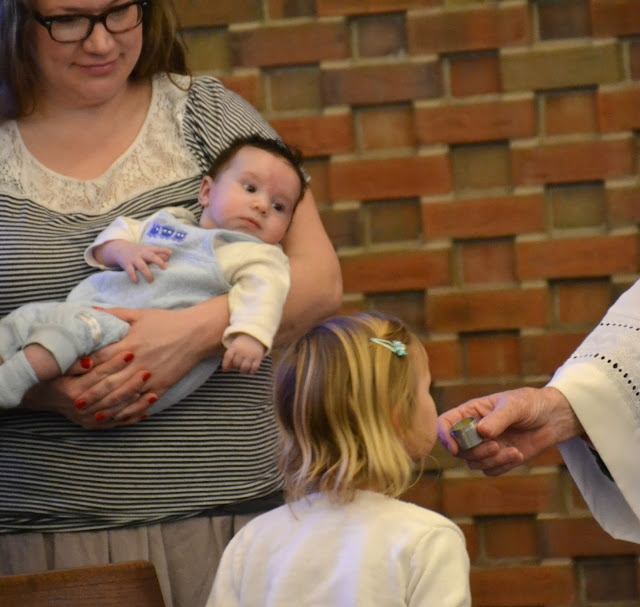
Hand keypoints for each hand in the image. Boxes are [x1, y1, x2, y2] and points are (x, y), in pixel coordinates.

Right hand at [20, 351, 152, 429]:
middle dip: (131, 383)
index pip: (99, 376)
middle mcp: (82, 408)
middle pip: (111, 394)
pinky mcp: (95, 425)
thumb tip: (90, 361)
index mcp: (73, 390)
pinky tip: (149, 409)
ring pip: (117, 411)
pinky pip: (117, 422)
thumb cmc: (53, 376)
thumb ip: (75, 363)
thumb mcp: (59, 367)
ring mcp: (89, 419)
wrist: (43, 396)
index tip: (130, 353)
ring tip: (154, 393)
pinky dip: (134, 416)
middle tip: (148, 372)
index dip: (115, 364)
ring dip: (137, 403)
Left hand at [81, 300, 227, 422]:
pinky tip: (120, 417)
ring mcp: (150, 376)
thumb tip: (91, 309)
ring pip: (123, 396)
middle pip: (108, 382)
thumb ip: (114, 314)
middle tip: (75, 403)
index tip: (70, 376)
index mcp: (129, 343)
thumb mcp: (140, 314)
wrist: (196, 333)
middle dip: (91, 394)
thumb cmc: (167, 322)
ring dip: (107, 407)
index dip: (83, 369)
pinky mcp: (162, 385)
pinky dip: (130, 412)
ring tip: (92, 415)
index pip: (101, 359)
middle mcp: (137, 362)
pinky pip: (142, 403)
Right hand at [100, 240, 171, 282]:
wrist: (120, 249)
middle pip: (151, 256)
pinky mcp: (127, 265)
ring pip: (142, 266)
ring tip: (151, 281)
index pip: (157, 249)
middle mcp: (142, 254)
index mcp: (148, 250)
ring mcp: (134, 259)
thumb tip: (169, 258)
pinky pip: (130, 271)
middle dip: (158, 262)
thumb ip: (157, 254)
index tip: (170, 253)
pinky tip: (136, 282)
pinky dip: (133, 277)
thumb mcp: (147, 251)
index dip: (164, 250)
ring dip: (147, 274)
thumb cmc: (138, 252)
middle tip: (165, 268)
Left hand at [222, 334, 265, 373]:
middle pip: (236, 364)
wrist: (256, 336)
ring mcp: (251, 354)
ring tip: (244, 369)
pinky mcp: (258, 357)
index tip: (225, 370)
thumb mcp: (234, 347)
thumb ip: (229, 357)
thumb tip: (225, 370)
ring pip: (244, 368)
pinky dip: (251, 372)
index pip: (228, 356)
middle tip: (239, 365)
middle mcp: (242, 350)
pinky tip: (250, 370)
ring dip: (243, 371)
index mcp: (235, 346)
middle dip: (236, 367)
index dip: (225, 365)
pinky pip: (254, 368)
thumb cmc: (242, 345)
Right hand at [437, 386, 583, 475]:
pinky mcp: (498, 458)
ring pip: (473, 463)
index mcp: (471, 412)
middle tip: (496, 446)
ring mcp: (485, 445)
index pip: (445, 423)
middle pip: (458, 449)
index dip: (444, 436)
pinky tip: (518, 454)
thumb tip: (481, 433)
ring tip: (512, 451)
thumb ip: (498, 419)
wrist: (553, 417)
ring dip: (491, 461)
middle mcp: (473, 430)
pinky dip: (503, 466)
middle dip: (475, 452)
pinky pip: (490, 470)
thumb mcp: (515, 406)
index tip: (454, 448)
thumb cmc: (530, 404)